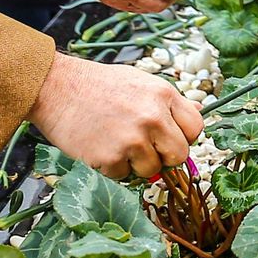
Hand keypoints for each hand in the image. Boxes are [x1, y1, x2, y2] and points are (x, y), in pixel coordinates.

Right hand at [28, 52, 203, 180]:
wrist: (58, 88)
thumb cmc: (99, 84)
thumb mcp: (141, 81)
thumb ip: (169, 101)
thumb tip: (200, 113)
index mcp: (164, 95)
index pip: (196, 128)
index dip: (184, 137)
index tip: (170, 138)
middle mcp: (152, 117)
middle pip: (179, 155)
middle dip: (165, 157)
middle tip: (147, 148)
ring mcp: (131, 139)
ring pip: (151, 170)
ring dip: (136, 163)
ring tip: (118, 142)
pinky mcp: (109, 158)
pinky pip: (123, 176)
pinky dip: (113, 167)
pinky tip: (101, 146)